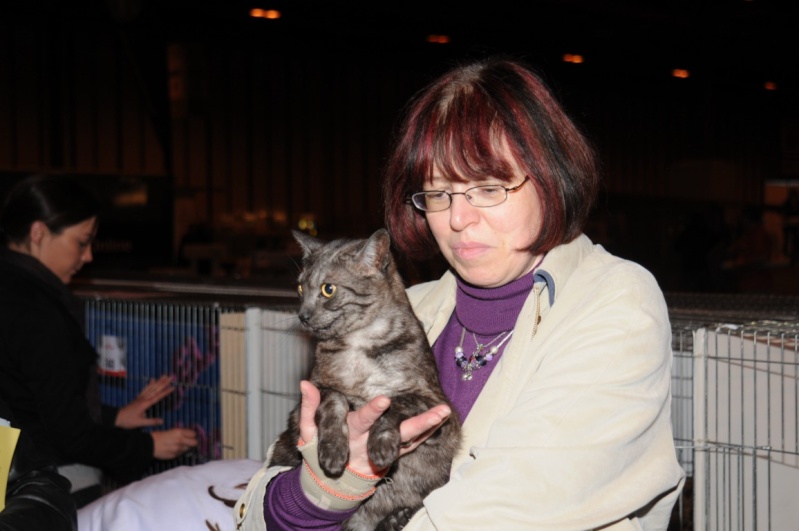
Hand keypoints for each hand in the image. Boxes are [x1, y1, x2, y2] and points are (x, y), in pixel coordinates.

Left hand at [115, 375, 174, 428]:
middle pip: (155, 389)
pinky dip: (149, 384)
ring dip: (158, 381)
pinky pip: (145, 389)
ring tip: (164, 376)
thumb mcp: (140, 423)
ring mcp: (140, 397)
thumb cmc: (127, 421)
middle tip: (171, 377)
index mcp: (145, 404)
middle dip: (164, 383)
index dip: (166, 392)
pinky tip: (152, 380)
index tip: (173, 387)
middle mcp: (143, 399)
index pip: (158, 397)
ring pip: (151, 387)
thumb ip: (151, 422)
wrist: (116, 418)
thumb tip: (162, 421)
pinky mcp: (138, 398)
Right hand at [151, 428, 197, 459]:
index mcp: (179, 432)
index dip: (192, 434)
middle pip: (195, 442)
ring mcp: (178, 449)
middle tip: (190, 441)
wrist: (149, 446)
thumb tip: (187, 433)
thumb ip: (180, 432)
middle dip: (193, 441)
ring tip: (180, 445)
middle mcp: (181, 441)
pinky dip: (180, 451)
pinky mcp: (175, 456)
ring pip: (188, 448)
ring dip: (186, 447)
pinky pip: (181, 453)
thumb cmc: (158, 435)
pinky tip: (175, 449)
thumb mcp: (170, 430)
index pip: (194, 434)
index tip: (191, 435)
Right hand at [298, 380, 451, 476]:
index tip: (384, 400)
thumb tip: (304, 384)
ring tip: (444, 412)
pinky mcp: (393, 454)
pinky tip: (441, 419)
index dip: (373, 412)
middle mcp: (372, 442)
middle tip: (435, 413)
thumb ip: (309, 408)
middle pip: (397, 433)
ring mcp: (384, 450)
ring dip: (428, 426)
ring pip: (410, 439)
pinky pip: (413, 444)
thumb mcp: (309, 432)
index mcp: (351, 434)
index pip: (363, 421)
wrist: (331, 483)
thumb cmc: (318, 451)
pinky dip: (427, 432)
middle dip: (417, 424)